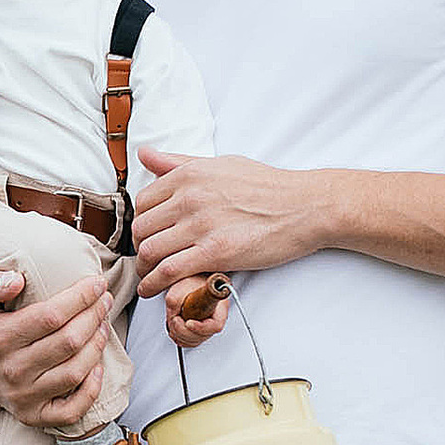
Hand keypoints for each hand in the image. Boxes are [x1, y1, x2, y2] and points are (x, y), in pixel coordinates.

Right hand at [0, 263, 112, 432]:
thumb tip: (16, 281)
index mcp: (0, 338)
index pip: (51, 316)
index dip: (80, 298)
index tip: (97, 283)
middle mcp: (13, 370)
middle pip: (68, 342)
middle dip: (94, 317)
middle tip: (104, 300)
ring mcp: (24, 396)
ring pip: (74, 372)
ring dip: (96, 346)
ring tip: (102, 325)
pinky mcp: (33, 415)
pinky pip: (71, 410)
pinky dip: (91, 390)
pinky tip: (97, 367)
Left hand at [133, 150, 323, 304]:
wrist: (305, 206)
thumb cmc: (268, 186)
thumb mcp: (221, 164)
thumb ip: (180, 162)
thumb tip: (146, 154)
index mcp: (189, 174)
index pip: (143, 201)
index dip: (142, 222)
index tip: (148, 235)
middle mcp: (190, 197)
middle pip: (141, 228)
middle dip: (139, 247)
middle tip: (147, 259)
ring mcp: (201, 225)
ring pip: (150, 250)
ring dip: (144, 269)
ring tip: (149, 277)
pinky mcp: (215, 252)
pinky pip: (169, 271)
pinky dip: (154, 284)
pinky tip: (153, 290)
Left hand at [163, 276, 230, 342]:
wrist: (188, 276)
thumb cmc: (190, 278)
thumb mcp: (178, 288)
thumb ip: (174, 303)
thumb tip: (173, 318)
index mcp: (219, 305)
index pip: (215, 325)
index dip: (201, 328)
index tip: (188, 323)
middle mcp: (215, 317)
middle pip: (204, 336)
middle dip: (184, 331)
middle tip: (175, 319)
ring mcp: (207, 324)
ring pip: (195, 340)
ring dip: (180, 335)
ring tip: (174, 320)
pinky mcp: (198, 328)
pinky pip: (190, 341)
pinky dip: (179, 337)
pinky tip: (175, 326)